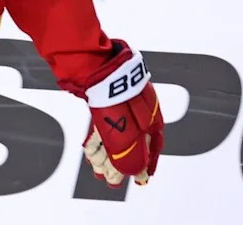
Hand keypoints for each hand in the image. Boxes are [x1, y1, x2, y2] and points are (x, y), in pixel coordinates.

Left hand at [64, 41, 163, 186]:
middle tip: (112, 180)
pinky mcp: (103, 98)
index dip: (148, 163)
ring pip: (116, 133)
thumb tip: (134, 171)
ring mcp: (120, 101)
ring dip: (107, 153)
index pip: (154, 143)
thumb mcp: (123, 126)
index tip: (142, 178)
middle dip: (122, 163)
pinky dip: (98, 138)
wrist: (89, 63)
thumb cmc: (111, 90)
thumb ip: (129, 151)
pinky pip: (103, 123)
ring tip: (97, 170)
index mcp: (150, 112)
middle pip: (134, 141)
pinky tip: (89, 151)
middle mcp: (138, 106)